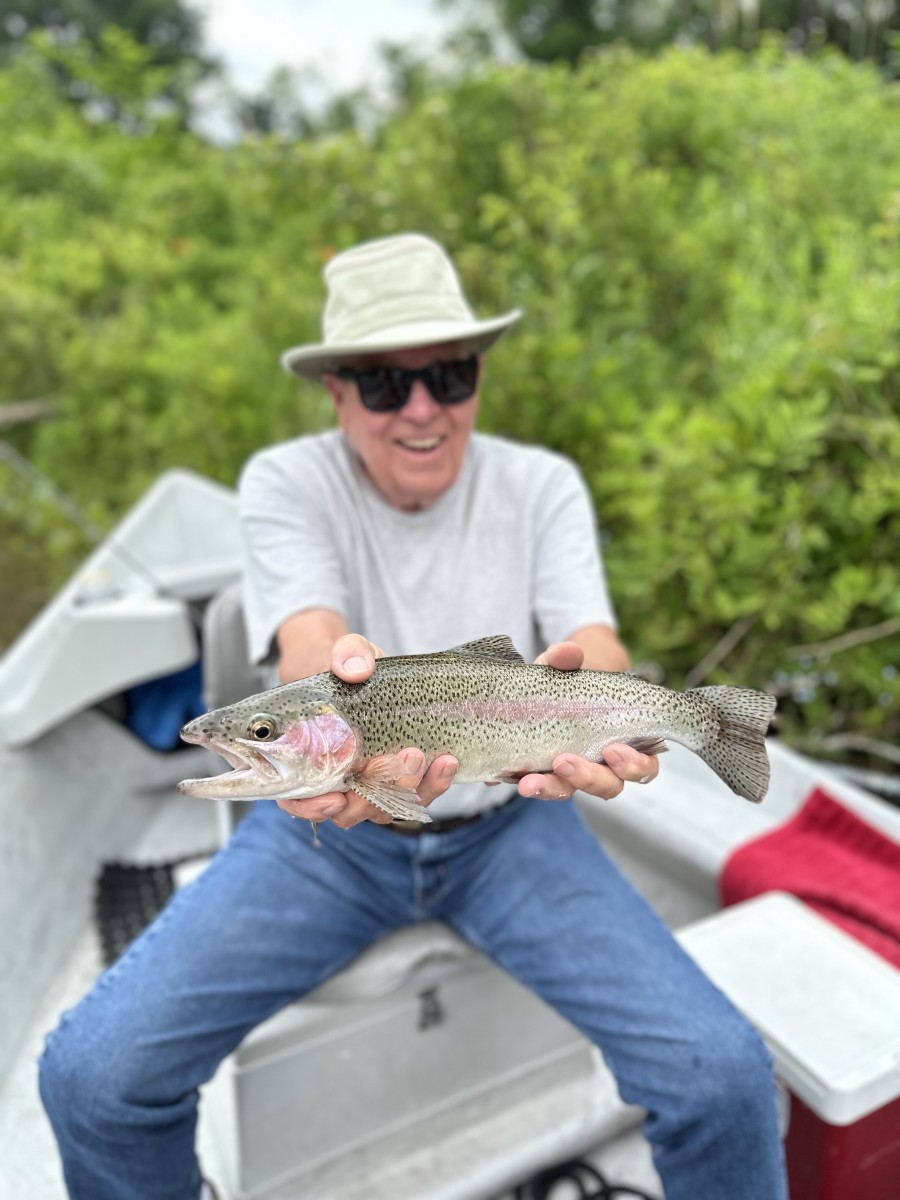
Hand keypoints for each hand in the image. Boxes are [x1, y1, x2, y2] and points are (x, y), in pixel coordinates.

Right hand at [276, 633, 457, 827]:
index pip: (298, 801)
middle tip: (399, 756)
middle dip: (375, 794)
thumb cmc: (352, 667)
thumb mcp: (349, 652)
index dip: (312, 808)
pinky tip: (447, 761)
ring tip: (424, 755)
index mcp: (308, 760)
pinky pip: (417, 795)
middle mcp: (338, 782)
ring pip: (387, 808)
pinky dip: (433, 784)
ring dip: (408, 789)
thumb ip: (347, 654)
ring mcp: (372, 786)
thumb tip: (355, 670)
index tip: (335, 798)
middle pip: (350, 811)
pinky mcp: (404, 781)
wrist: (381, 673)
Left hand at [519, 641, 660, 801]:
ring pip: (570, 791)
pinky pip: (538, 786)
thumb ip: (566, 659)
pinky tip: (506, 777)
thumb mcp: (564, 667)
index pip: (643, 766)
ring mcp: (571, 774)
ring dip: (551, 787)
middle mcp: (601, 766)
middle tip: (564, 762)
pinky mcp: (542, 775)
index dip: (633, 765)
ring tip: (529, 782)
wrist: (536, 687)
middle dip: (588, 778)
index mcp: (625, 743)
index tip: (612, 751)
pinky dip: (524, 782)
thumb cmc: (567, 680)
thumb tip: (568, 652)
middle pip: (608, 786)